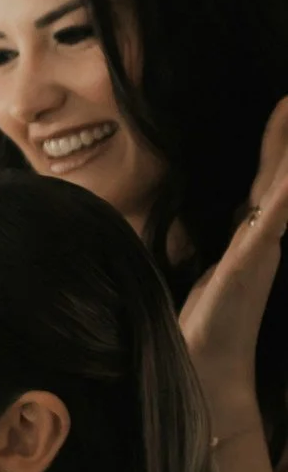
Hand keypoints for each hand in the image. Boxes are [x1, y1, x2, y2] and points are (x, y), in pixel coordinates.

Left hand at [179, 94, 287, 414]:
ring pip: (282, 188)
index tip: (284, 105)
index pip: (265, 180)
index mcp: (246, 236)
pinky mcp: (252, 260)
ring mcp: (259, 247)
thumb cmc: (198, 323)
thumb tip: (193, 226)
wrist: (203, 367)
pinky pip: (273, 217)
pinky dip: (284, 191)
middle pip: (279, 174)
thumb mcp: (195, 269)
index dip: (275, 144)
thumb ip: (202, 242)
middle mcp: (259, 237)